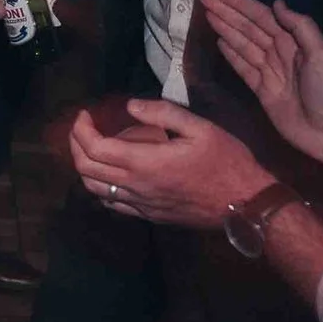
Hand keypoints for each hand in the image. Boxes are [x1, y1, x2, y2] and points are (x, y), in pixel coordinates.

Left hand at [69, 97, 274, 228]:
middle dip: (76, 145)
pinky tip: (110, 175)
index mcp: (144, 162)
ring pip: (95, 190)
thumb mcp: (200, 128)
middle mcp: (136, 186)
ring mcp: (141, 204)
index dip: (81, 129)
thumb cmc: (226, 162)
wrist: (246, 205)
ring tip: (91, 148)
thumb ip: (162, 113)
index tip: (85, 114)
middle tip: (82, 128)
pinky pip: (113, 204)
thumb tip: (131, 105)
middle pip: (87, 169)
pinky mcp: (150, 216)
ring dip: (85, 167)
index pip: (94, 148)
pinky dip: (101, 187)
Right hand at [203, 0, 322, 168]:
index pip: (263, 17)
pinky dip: (231, 54)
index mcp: (294, 42)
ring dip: (226, 28)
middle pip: (249, 28)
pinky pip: (243, 67)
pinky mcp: (262, 91)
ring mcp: (270, 72)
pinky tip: (219, 41)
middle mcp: (280, 53)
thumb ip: (300, 27)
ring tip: (207, 14)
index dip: (241, 4)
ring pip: (243, 44)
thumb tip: (276, 4)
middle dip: (228, 12)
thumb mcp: (322, 53)